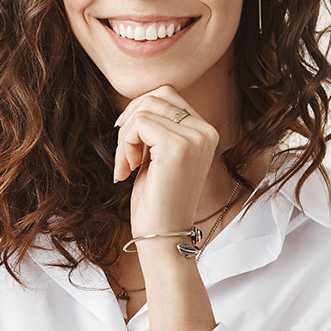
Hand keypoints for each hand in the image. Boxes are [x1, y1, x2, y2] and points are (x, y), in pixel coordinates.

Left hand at [112, 85, 218, 233]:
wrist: (164, 235)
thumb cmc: (157, 199)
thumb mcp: (159, 155)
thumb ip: (158, 128)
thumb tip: (137, 104)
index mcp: (205, 131)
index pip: (167, 95)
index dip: (140, 113)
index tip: (128, 142)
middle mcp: (206, 131)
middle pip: (156, 96)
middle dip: (130, 120)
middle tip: (125, 154)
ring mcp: (195, 137)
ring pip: (144, 109)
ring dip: (125, 136)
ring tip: (126, 165)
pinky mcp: (178, 147)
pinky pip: (139, 124)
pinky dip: (124, 145)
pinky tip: (127, 170)